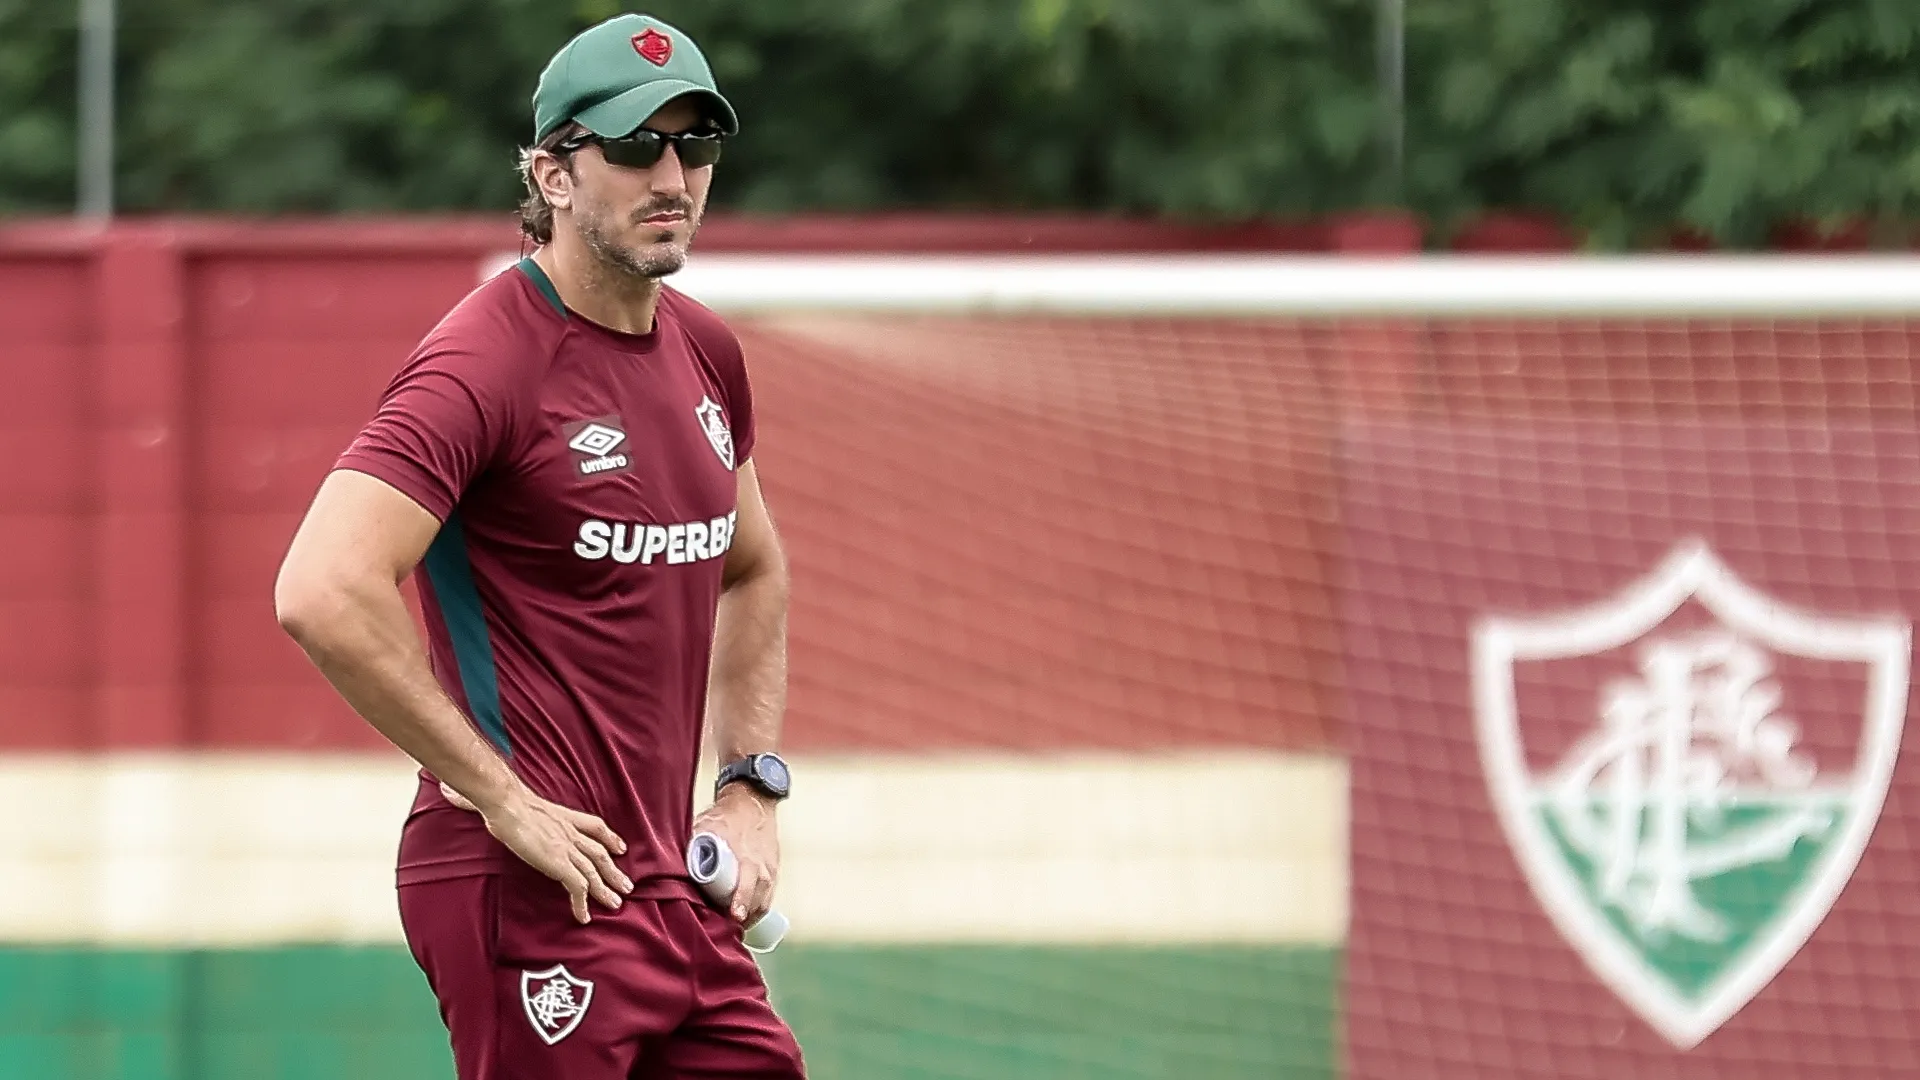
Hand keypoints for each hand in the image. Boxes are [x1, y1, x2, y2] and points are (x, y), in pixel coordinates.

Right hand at [443, 782, 631, 924]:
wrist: (506, 802)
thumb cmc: (501, 798)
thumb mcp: (501, 797)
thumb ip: (482, 799)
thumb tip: (447, 788)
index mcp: (562, 816)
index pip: (594, 827)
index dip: (609, 838)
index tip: (620, 848)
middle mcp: (569, 833)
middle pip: (600, 854)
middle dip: (614, 872)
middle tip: (626, 887)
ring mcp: (567, 848)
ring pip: (594, 873)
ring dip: (605, 890)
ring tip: (616, 904)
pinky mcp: (560, 864)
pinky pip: (577, 888)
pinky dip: (582, 903)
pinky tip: (584, 917)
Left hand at [692, 784, 779, 925]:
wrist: (753, 801)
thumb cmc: (726, 816)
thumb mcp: (706, 826)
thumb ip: (690, 845)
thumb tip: (665, 864)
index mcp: (748, 858)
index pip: (747, 887)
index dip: (739, 905)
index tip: (732, 918)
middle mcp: (763, 866)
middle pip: (757, 902)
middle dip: (744, 919)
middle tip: (726, 931)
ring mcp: (771, 869)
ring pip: (765, 902)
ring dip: (750, 917)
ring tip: (733, 927)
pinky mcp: (774, 869)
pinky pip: (770, 895)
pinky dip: (759, 908)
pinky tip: (746, 916)